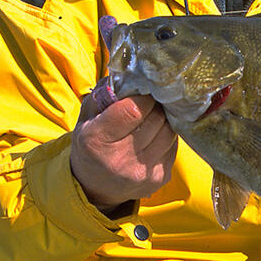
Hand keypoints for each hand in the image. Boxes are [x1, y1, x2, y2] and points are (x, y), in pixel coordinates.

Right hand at [70, 93, 177, 211]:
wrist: (95, 188)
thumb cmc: (91, 145)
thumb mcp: (86, 118)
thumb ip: (104, 94)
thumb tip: (130, 72)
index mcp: (97, 141)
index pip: (134, 110)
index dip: (143, 97)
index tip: (143, 92)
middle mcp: (120, 160)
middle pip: (156, 119)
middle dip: (155, 106)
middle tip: (151, 101)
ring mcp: (142, 173)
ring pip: (169, 132)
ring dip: (164, 120)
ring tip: (154, 117)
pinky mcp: (159, 179)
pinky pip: (173, 146)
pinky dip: (167, 136)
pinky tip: (155, 135)